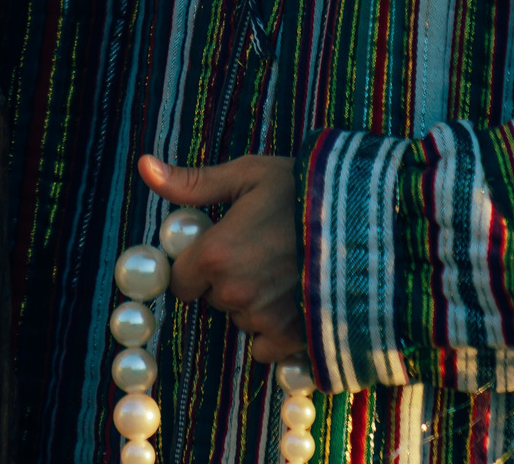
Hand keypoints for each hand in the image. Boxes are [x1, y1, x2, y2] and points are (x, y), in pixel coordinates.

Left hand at [139, 153, 306, 362]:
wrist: (368, 221)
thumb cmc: (304, 191)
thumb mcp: (247, 175)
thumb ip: (193, 182)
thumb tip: (145, 166)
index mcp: (215, 253)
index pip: (181, 281)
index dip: (199, 265)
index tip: (224, 248)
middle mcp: (234, 291)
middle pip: (214, 298)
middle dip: (231, 279)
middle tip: (265, 251)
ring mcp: (264, 318)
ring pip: (243, 319)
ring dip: (256, 303)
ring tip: (288, 270)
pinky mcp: (293, 339)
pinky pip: (266, 347)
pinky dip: (277, 330)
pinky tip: (298, 299)